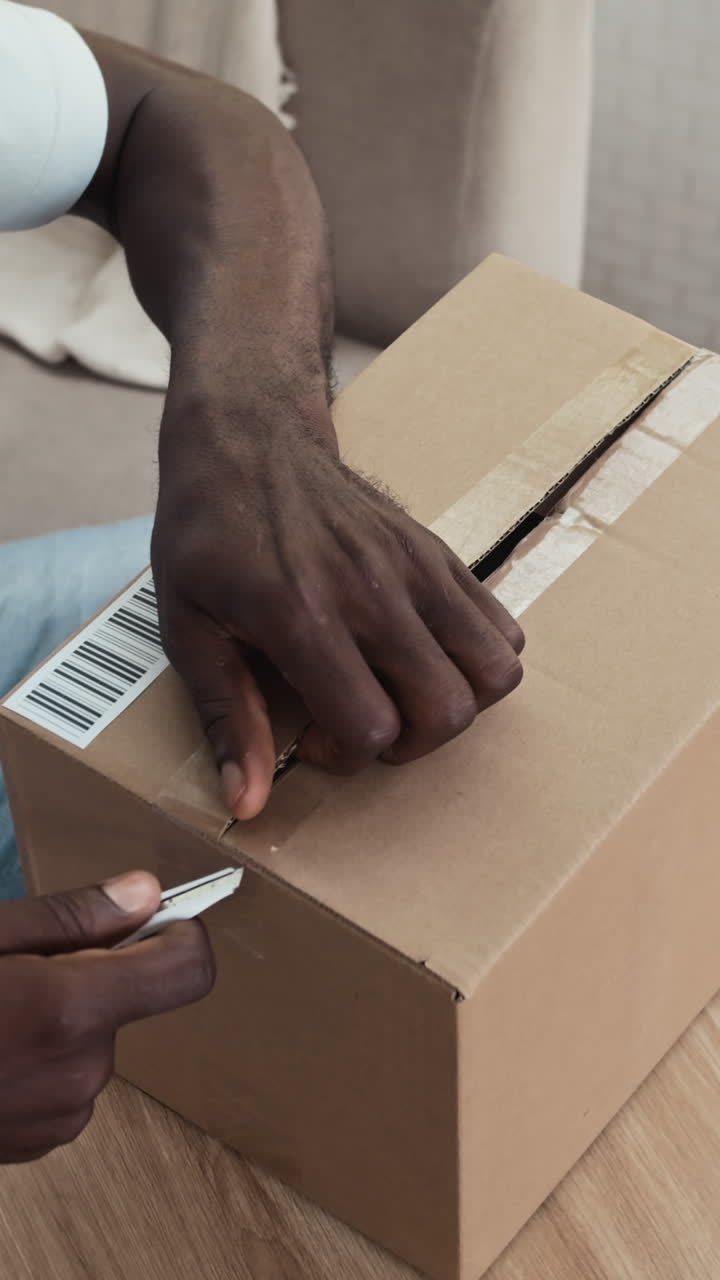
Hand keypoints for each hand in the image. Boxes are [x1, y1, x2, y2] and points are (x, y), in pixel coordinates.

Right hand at [0, 872, 213, 1163]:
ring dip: (62, 1015)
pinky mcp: (38, 1144)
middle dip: (91, 971)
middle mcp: (81, 1072)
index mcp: (71, 1011)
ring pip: (94, 1039)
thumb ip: (71, 918)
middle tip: (18, 962)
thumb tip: (145, 894)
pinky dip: (42, 1054)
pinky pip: (67, 1080)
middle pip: (128, 1001)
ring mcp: (61, 1117)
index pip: (189, 971)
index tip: (155, 916)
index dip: (182, 934)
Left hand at [152, 413, 523, 820]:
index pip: (372, 727)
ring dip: (456, 704)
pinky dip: (480, 660)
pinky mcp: (440, 553)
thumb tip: (249, 801)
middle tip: (360, 721)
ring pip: (496, 672)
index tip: (311, 736)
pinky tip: (423, 656)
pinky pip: (503, 628)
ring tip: (402, 693)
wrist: (249, 438)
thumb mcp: (188, 627)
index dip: (345, 756)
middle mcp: (373, 592)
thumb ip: (226, 717)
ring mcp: (417, 568)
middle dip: (408, 744)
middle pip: (448, 711)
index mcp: (303, 615)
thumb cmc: (208, 532)